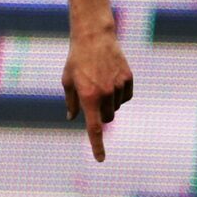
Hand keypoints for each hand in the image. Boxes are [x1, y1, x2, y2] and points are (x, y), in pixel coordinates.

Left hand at [62, 25, 134, 161]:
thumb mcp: (68, 81)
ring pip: (116, 107)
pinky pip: (125, 97)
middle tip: (93, 98)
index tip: (100, 159)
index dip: (97, 146)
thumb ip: (71, 102)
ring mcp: (118, 86)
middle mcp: (105, 94)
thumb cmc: (76, 60)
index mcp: (88, 97)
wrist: (94, 36)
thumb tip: (73, 119)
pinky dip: (119, 94)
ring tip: (100, 81)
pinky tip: (111, 78)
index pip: (94, 128)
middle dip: (100, 114)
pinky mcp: (128, 79)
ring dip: (109, 102)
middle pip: (106, 118)